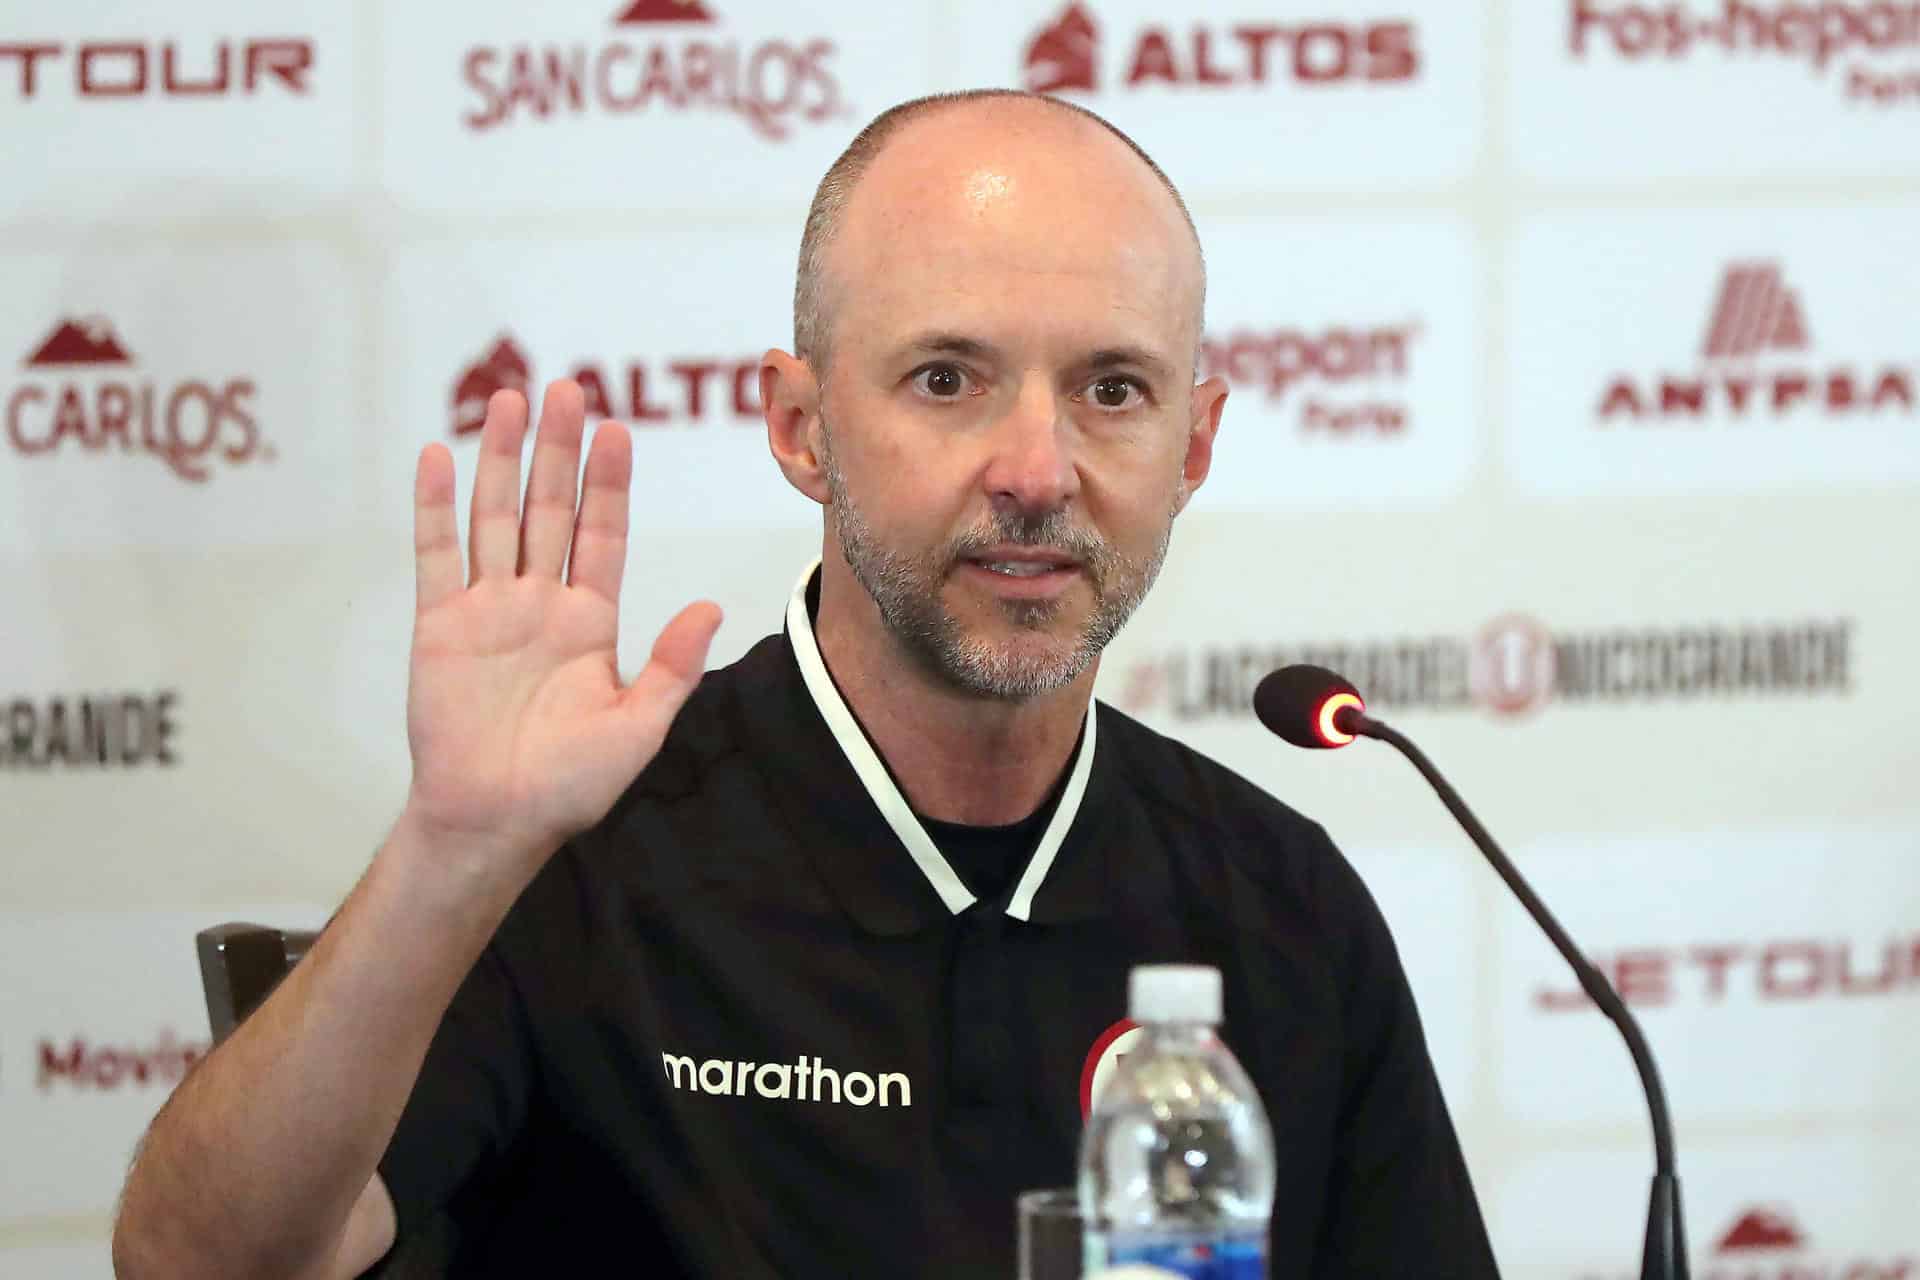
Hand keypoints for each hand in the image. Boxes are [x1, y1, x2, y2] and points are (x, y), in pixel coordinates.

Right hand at [402, 379, 720, 893]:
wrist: (494, 821)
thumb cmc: (569, 785)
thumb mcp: (637, 728)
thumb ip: (671, 666)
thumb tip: (712, 609)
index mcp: (591, 621)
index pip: (603, 535)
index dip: (609, 483)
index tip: (618, 430)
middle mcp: (541, 603)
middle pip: (552, 510)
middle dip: (561, 450)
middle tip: (568, 388)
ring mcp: (489, 609)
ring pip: (498, 517)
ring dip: (504, 461)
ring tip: (510, 401)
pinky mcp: (440, 625)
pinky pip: (437, 554)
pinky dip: (435, 506)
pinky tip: (438, 456)